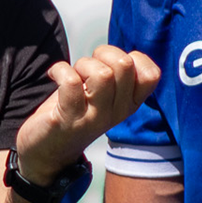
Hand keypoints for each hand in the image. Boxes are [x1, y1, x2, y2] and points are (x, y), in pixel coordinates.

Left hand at [14, 46, 161, 185]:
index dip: (132, 57)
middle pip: (125, 65)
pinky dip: (59, 70)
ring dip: (83, 64)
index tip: (112, 65)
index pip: (152, 74)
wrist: (50, 150)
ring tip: (74, 74)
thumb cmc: (78, 111)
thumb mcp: (106, 96)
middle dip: (103, 54)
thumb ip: (117, 75)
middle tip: (89, 68)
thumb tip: (116, 52)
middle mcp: (118, 112)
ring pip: (102, 74)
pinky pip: (70, 81)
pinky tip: (54, 75)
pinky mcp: (68, 118)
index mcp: (130, 103)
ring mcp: (94, 117)